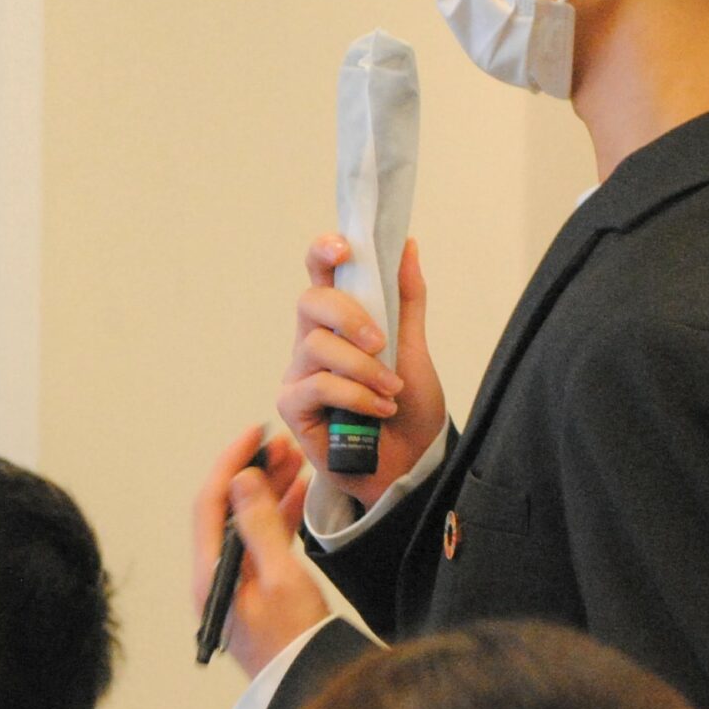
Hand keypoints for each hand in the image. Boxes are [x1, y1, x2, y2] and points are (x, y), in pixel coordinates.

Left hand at [192, 425, 324, 676]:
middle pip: (228, 510)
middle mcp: (217, 576)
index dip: (230, 464)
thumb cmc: (295, 642)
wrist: (309, 688)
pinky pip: (264, 542)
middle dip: (254, 473)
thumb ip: (261, 526)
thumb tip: (243, 481)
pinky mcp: (257, 591)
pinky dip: (281, 516)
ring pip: (248, 523)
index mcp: (211, 573)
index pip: (211, 503)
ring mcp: (236, 583)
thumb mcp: (280, 578)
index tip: (253, 436)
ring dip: (269, 491)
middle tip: (281, 446)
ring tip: (295, 462)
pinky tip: (300, 495)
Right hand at [275, 236, 445, 509]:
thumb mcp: (414, 348)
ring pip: (317, 345)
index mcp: (339, 321)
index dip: (323, 252)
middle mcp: (312, 341)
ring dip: (363, 367)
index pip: (320, 275)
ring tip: (391, 391)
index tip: (344, 248)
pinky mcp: (294, 406)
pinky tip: (378, 411)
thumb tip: (406, 245)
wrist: (411, 463)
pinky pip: (318, 385)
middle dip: (349, 315)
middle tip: (382, 342)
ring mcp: (299, 373)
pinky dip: (356, 395)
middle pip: (311, 302)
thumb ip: (407, 299)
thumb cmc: (408, 408)